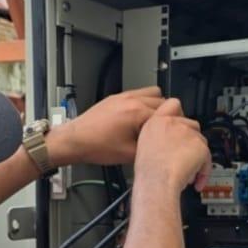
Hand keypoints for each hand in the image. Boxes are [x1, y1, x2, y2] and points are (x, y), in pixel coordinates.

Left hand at [46, 87, 164, 166]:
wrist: (75, 141)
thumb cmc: (96, 146)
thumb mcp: (130, 154)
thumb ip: (151, 147)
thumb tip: (162, 145)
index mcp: (138, 112)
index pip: (169, 113)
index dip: (172, 126)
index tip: (171, 133)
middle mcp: (132, 100)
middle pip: (164, 101)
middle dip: (165, 115)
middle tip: (161, 130)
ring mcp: (123, 96)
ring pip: (153, 93)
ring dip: (156, 105)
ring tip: (151, 122)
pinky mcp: (116, 98)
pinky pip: (138, 94)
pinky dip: (143, 103)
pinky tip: (137, 118)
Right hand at [134, 98, 210, 192]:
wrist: (156, 182)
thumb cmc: (148, 173)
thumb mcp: (144, 148)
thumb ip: (158, 140)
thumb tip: (169, 145)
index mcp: (156, 123)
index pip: (173, 105)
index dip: (180, 116)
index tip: (182, 126)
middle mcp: (172, 124)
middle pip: (192, 126)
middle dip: (191, 143)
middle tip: (186, 158)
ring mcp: (187, 133)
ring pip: (201, 143)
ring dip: (197, 159)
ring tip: (187, 174)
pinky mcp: (199, 145)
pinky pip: (207, 159)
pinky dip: (204, 172)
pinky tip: (195, 181)